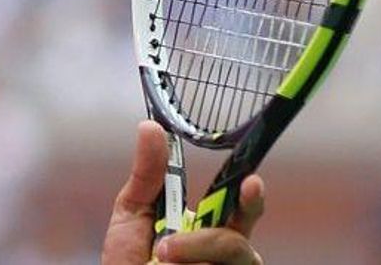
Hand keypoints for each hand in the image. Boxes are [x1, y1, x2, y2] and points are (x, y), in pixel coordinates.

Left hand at [101, 121, 266, 264]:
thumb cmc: (128, 257)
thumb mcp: (133, 212)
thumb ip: (148, 175)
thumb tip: (151, 128)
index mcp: (211, 231)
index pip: (242, 213)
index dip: (251, 199)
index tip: (252, 183)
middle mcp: (226, 257)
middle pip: (240, 244)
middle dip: (209, 242)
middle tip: (173, 245)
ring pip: (227, 262)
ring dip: (190, 258)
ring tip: (159, 260)